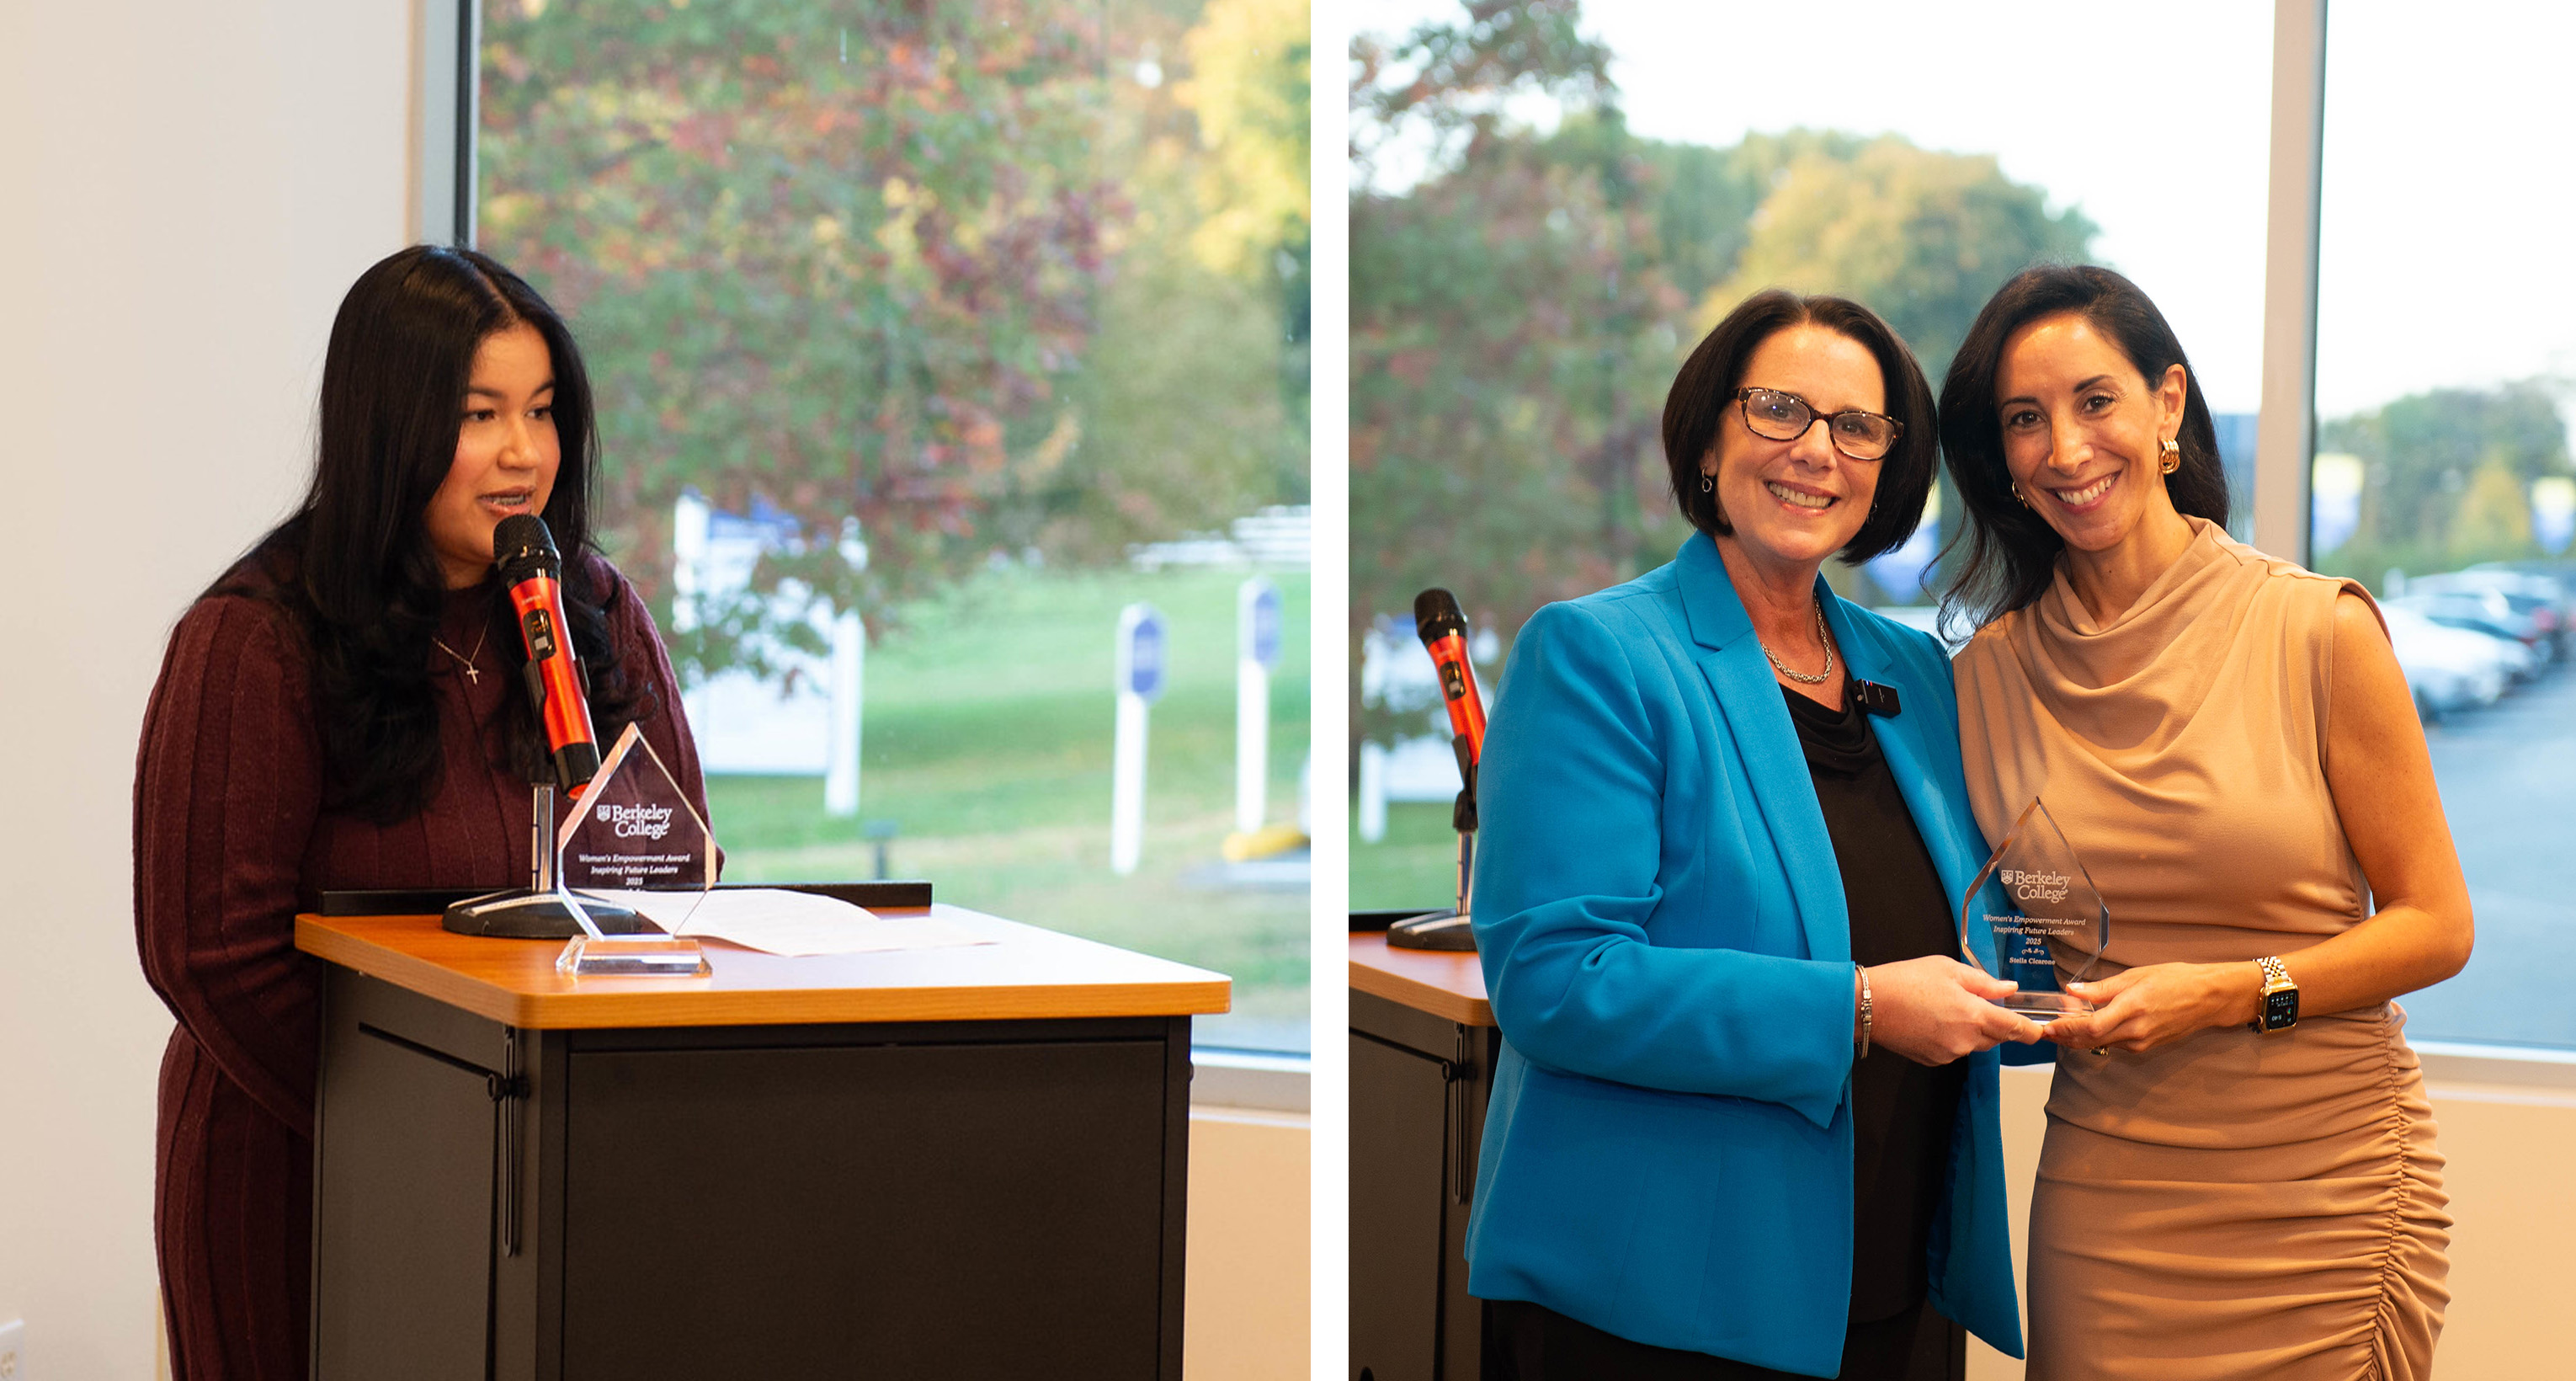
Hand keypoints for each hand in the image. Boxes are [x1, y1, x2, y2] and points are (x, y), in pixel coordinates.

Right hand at [1866, 955, 2043, 1065]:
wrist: (1867, 1004)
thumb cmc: (1904, 981)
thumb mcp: (1949, 969)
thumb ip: (1984, 982)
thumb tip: (2008, 988)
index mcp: (1974, 1014)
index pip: (2016, 1029)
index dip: (2033, 1031)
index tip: (2042, 1030)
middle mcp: (1966, 1040)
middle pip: (1996, 1037)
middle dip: (1994, 1023)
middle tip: (1976, 1003)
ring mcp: (1949, 1053)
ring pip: (1975, 1044)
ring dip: (1972, 1029)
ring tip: (1946, 1007)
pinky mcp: (1934, 1060)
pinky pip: (1955, 1050)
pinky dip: (1952, 1037)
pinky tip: (1933, 1020)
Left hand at [2043, 962, 2260, 1053]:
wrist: (2209, 999)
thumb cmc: (2175, 980)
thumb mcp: (2136, 976)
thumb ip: (2102, 988)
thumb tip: (2072, 991)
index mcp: (2132, 1008)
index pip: (2091, 1026)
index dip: (2066, 1028)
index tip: (2048, 1026)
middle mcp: (2136, 1030)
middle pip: (2091, 1040)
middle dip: (2065, 1036)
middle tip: (2046, 1030)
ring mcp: (2142, 1042)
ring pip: (2101, 1044)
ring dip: (2079, 1037)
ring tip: (2061, 1025)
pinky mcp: (2146, 1047)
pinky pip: (2115, 1044)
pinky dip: (2098, 1037)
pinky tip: (2088, 1027)